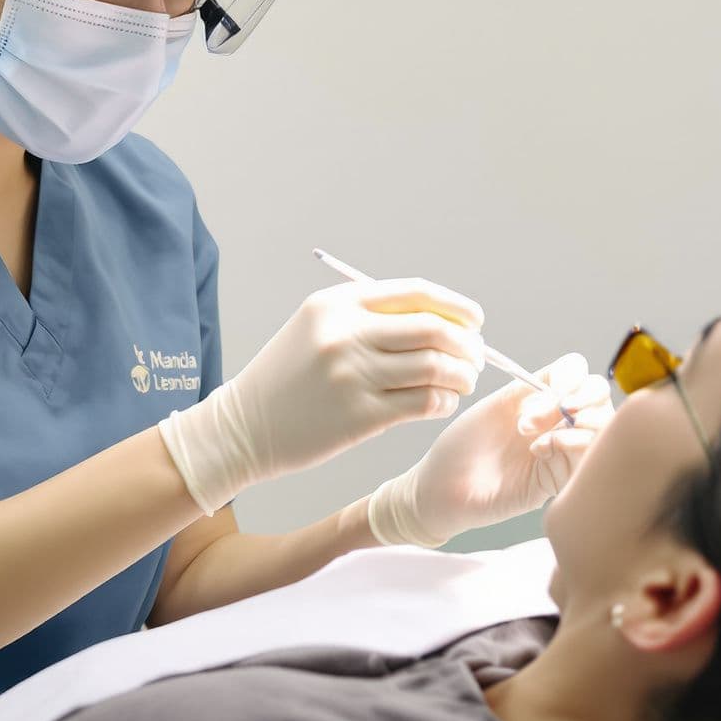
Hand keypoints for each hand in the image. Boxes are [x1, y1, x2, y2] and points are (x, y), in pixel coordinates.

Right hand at [157, 278, 486, 513]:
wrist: (243, 426)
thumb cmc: (288, 378)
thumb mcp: (317, 328)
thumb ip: (370, 318)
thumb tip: (443, 321)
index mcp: (337, 304)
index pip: (415, 293)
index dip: (455, 305)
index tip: (475, 321)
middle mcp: (345, 334)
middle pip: (432, 328)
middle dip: (467, 343)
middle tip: (477, 357)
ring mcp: (352, 375)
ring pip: (434, 367)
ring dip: (461, 375)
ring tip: (463, 382)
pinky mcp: (359, 415)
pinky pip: (422, 403)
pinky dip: (442, 402)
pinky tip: (441, 404)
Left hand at [364, 354, 613, 548]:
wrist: (440, 488)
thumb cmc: (462, 446)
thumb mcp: (496, 405)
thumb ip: (531, 387)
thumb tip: (570, 370)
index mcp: (541, 402)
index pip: (583, 378)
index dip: (577, 377)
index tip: (557, 384)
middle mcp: (556, 425)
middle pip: (601, 401)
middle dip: (582, 398)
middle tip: (552, 409)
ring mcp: (560, 453)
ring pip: (602, 430)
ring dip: (578, 423)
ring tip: (537, 433)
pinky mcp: (559, 480)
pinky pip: (586, 458)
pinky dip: (572, 445)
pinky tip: (540, 448)